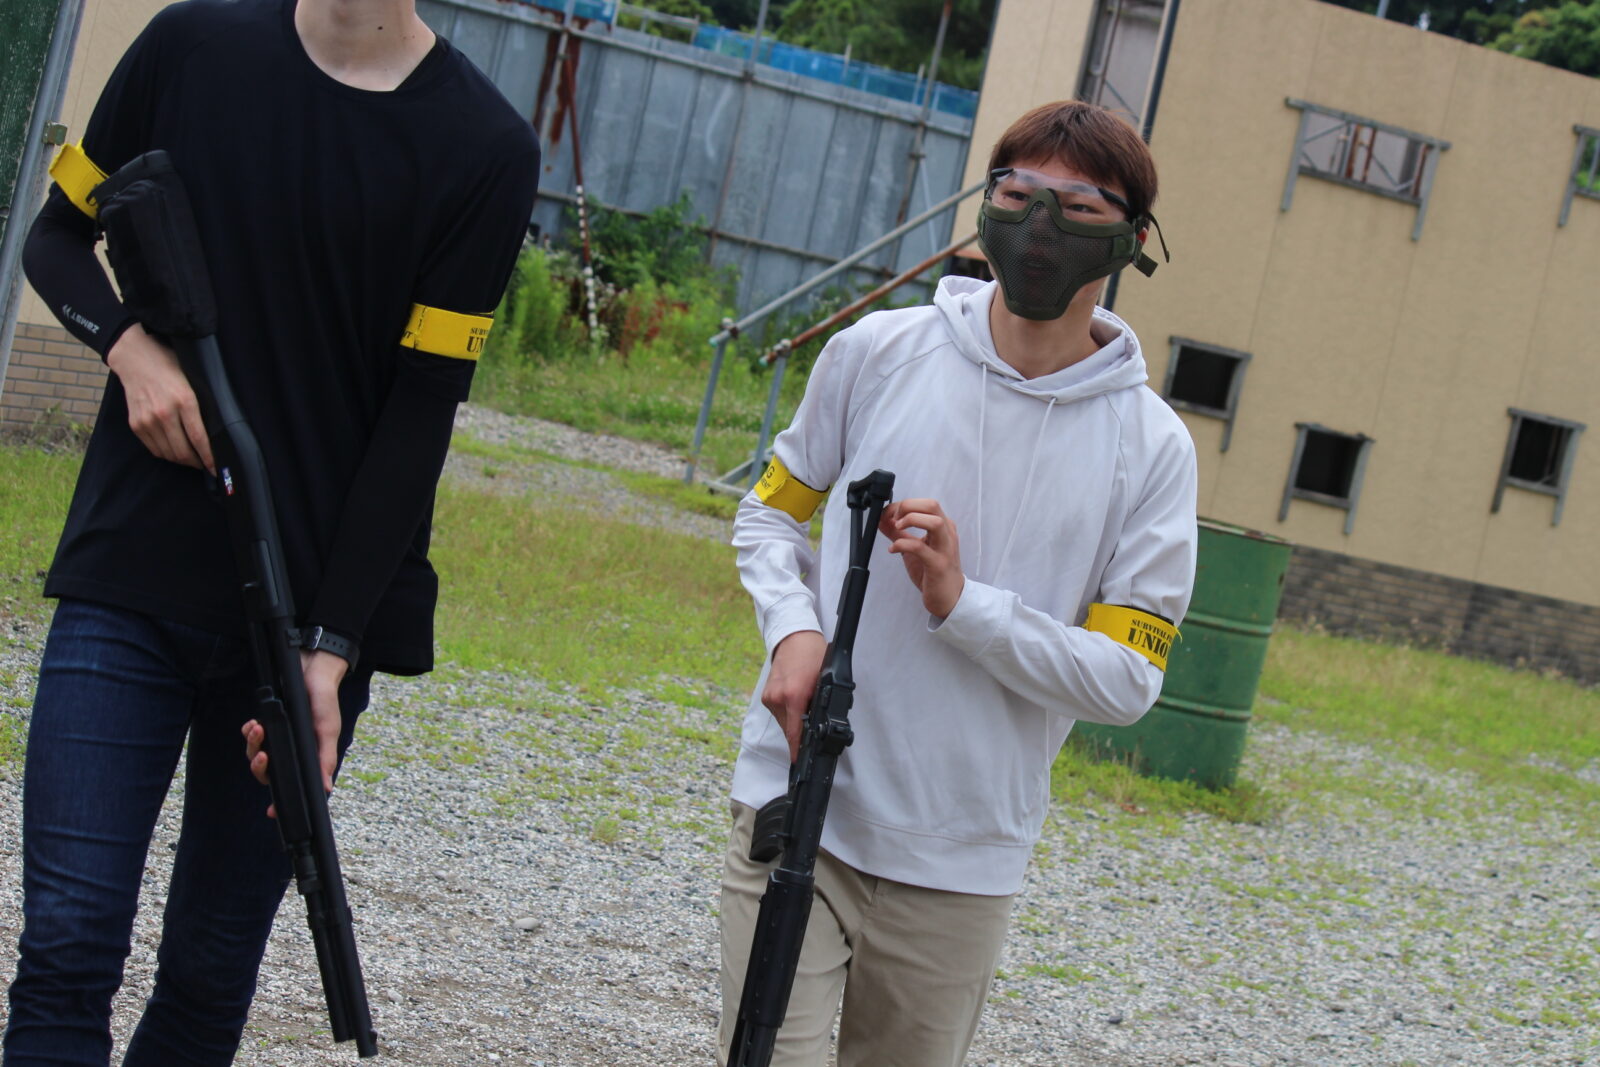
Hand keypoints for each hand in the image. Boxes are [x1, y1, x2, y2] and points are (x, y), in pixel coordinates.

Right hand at [106, 322, 213, 472]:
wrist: (134, 358)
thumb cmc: (169, 366)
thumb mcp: (193, 381)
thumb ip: (201, 404)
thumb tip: (215, 430)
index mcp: (184, 401)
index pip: (199, 439)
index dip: (209, 458)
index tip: (216, 468)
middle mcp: (164, 414)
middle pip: (183, 452)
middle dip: (197, 463)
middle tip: (205, 465)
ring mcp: (148, 420)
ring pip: (168, 453)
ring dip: (182, 461)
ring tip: (192, 459)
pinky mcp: (136, 424)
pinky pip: (154, 449)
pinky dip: (166, 454)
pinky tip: (175, 451)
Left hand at [242, 650, 348, 815]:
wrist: (312, 670)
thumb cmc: (325, 702)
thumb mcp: (327, 731)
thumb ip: (325, 760)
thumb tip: (325, 789)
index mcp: (307, 758)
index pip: (292, 784)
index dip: (281, 800)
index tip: (271, 812)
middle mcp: (290, 751)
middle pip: (268, 773)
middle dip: (260, 767)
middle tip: (262, 757)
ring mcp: (277, 738)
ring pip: (256, 754)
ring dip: (253, 745)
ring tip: (257, 729)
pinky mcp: (267, 722)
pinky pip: (251, 736)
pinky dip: (250, 732)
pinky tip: (253, 724)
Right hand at [762, 630, 824, 761]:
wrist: (794, 637)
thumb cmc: (813, 655)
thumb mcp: (825, 681)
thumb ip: (821, 705)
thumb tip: (822, 727)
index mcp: (794, 695)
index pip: (794, 732)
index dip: (797, 750)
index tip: (799, 762)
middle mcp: (778, 698)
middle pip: (789, 729)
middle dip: (801, 730)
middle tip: (813, 723)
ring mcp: (770, 696)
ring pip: (784, 722)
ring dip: (794, 721)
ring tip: (805, 705)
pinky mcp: (766, 695)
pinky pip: (779, 712)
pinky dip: (788, 712)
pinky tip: (796, 700)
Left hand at [879, 498, 964, 618]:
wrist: (950, 598)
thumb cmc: (933, 572)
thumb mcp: (914, 548)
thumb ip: (899, 533)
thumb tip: (882, 520)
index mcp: (943, 527)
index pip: (925, 504)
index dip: (902, 505)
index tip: (887, 514)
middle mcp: (947, 534)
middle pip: (932, 505)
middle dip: (908, 507)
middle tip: (894, 519)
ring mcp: (945, 549)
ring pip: (934, 522)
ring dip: (911, 520)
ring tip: (897, 529)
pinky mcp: (938, 565)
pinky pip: (920, 548)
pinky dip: (902, 544)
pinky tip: (893, 549)